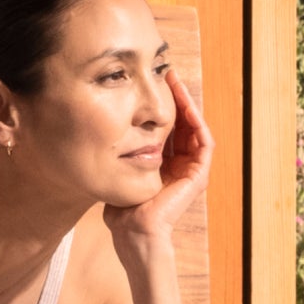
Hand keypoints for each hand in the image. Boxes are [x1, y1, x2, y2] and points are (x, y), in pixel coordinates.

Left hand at [103, 70, 212, 251]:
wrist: (132, 230)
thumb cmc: (120, 208)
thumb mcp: (118, 170)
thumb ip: (118, 153)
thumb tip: (99, 130)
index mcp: (163, 164)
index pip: (167, 128)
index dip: (163, 105)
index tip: (152, 83)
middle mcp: (180, 165)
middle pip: (183, 123)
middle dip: (176, 98)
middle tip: (167, 73)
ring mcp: (191, 170)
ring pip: (195, 128)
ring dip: (187, 104)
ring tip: (176, 82)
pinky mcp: (198, 175)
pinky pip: (204, 142)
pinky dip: (197, 122)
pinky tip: (185, 104)